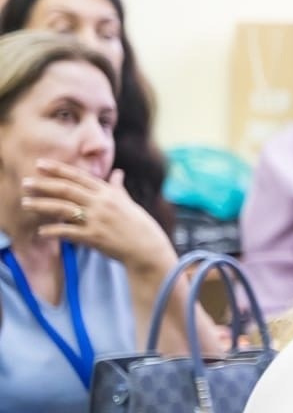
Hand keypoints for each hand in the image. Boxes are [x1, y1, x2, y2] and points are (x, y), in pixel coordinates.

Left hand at [23, 161, 174, 276]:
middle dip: (44, 185)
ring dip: (42, 205)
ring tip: (25, 203)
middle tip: (25, 182)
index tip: (40, 164)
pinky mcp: (94, 237)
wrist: (148, 248)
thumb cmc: (140, 225)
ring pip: (63, 209)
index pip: (78, 177)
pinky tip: (41, 231)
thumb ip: (118, 188)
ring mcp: (97, 220)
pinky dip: (54, 231)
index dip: (58, 170)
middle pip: (67, 190)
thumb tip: (118, 173)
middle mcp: (101, 204)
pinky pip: (69, 232)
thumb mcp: (129, 203)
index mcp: (108, 193)